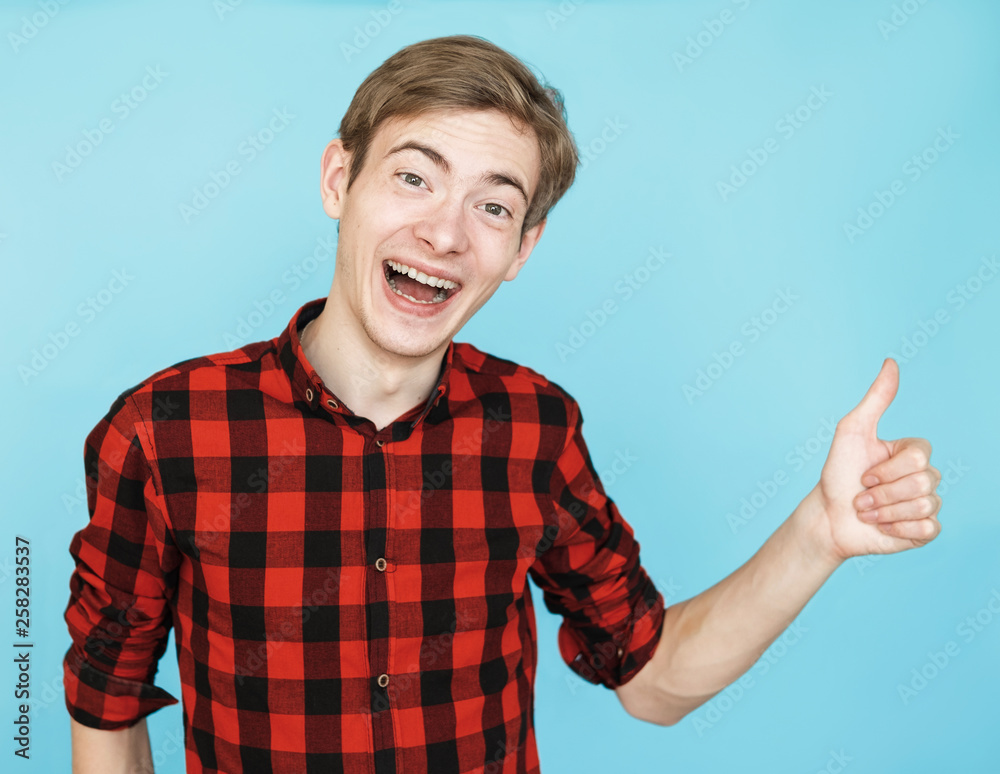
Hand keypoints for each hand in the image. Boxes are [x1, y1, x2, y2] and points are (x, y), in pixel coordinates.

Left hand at [814, 358, 941, 561]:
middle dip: (882, 493)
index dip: (886, 469)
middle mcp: (924, 475)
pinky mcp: (924, 531)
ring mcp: (926, 503)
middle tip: (861, 496)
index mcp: (912, 452)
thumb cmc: (837, 473)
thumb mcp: (852, 431)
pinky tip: (882, 527)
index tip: (864, 474)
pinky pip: (927, 528)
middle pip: (922, 482)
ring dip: (885, 512)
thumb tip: (890, 362)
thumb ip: (876, 399)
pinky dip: (898, 529)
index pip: (918, 456)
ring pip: (924, 505)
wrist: (828, 516)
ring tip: (866, 511)